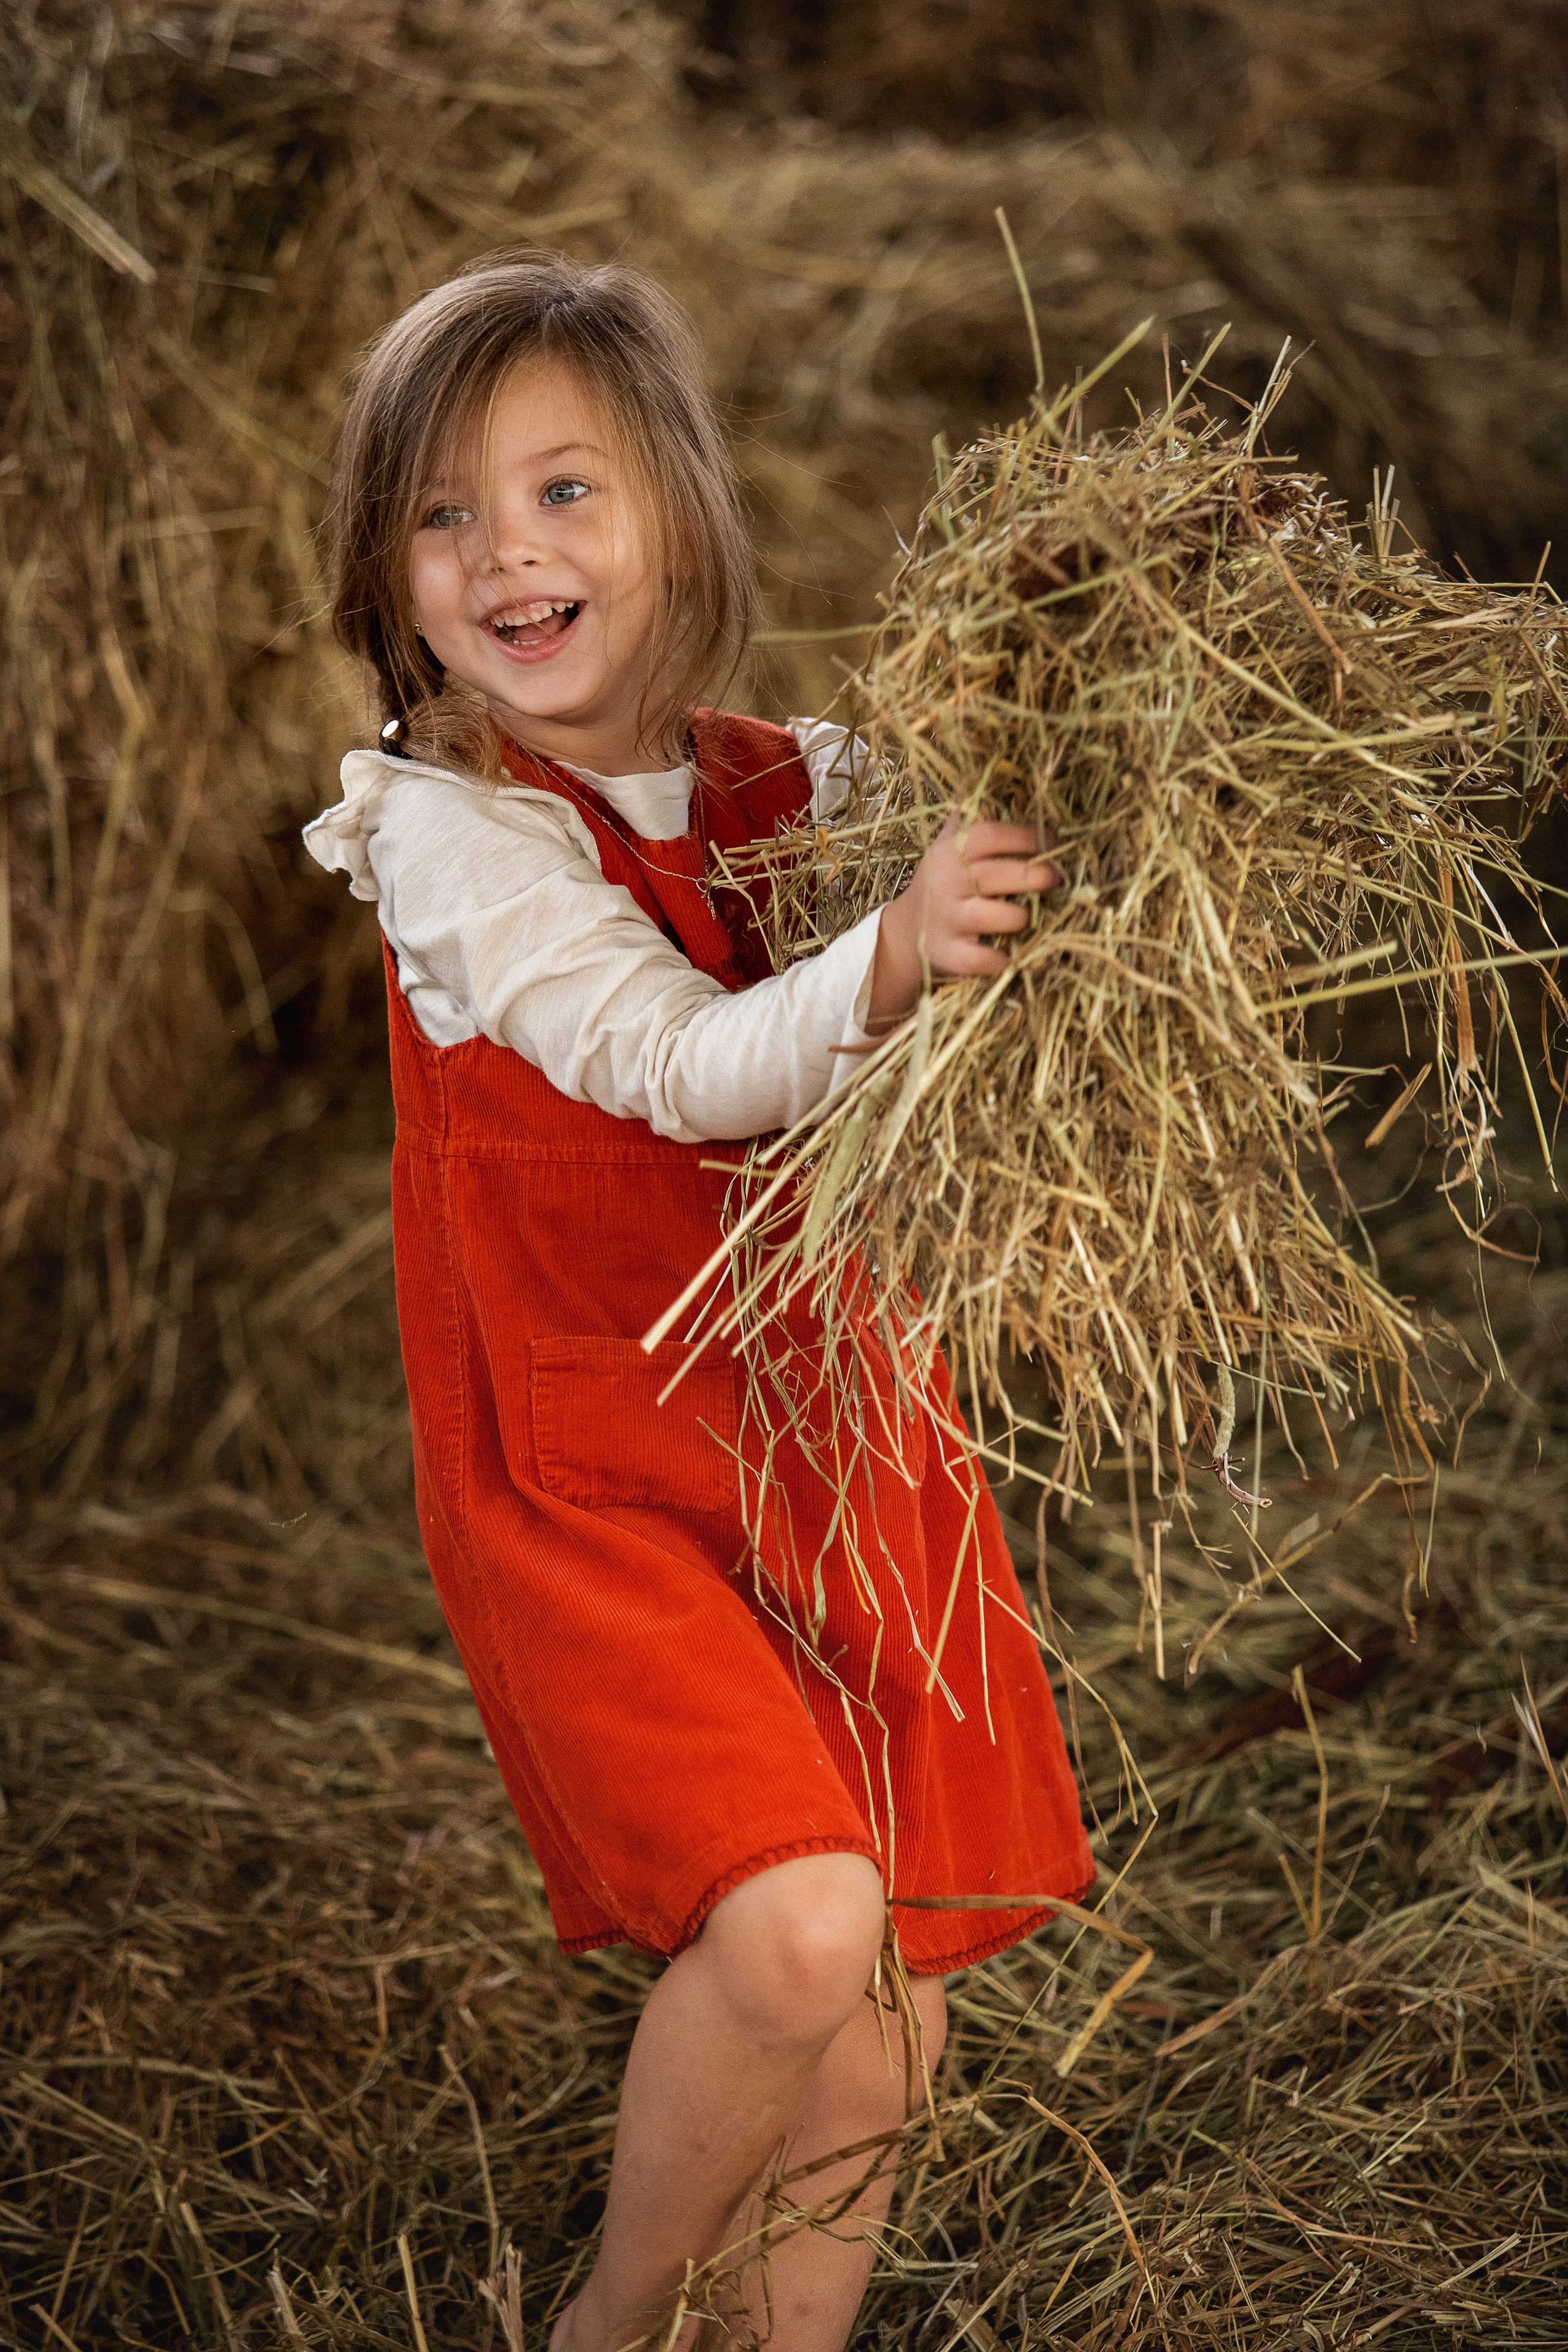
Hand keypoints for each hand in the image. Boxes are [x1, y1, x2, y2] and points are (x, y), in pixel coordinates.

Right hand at [866, 814, 1058, 1030]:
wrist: (905, 932)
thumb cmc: (945, 883)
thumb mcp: (950, 846)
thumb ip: (974, 819)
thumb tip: (1013, 781)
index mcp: (950, 851)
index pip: (989, 834)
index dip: (1026, 836)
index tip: (1054, 839)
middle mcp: (946, 883)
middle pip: (995, 874)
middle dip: (1034, 875)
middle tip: (1056, 878)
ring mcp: (946, 919)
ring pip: (991, 916)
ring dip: (1020, 917)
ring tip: (1028, 916)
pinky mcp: (947, 953)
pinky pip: (978, 959)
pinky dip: (999, 959)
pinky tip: (1009, 954)